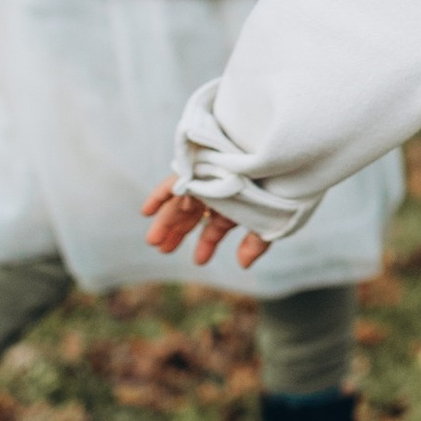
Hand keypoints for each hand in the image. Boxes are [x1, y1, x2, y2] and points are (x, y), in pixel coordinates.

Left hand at [141, 176, 267, 272]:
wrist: (268, 155)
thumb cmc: (274, 184)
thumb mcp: (267, 219)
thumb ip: (255, 243)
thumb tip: (243, 265)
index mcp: (237, 202)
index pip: (218, 225)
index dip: (208, 243)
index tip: (199, 261)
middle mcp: (220, 191)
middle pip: (195, 215)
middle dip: (180, 233)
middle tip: (165, 250)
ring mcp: (206, 178)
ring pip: (181, 203)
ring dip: (167, 222)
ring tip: (154, 242)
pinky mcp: (195, 168)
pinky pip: (172, 183)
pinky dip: (160, 196)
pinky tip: (146, 212)